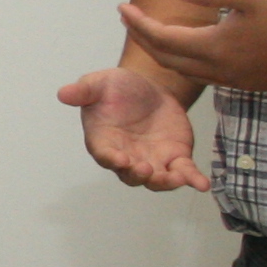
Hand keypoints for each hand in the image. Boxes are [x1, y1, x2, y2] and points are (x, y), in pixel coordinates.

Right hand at [55, 66, 208, 191]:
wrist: (149, 90)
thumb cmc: (118, 88)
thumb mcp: (101, 82)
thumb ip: (85, 89)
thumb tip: (64, 93)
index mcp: (104, 141)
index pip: (104, 155)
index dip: (112, 159)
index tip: (121, 159)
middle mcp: (126, 157)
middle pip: (130, 175)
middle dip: (138, 175)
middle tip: (145, 168)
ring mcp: (152, 160)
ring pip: (157, 180)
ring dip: (165, 182)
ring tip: (177, 178)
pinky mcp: (175, 158)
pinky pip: (183, 172)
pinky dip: (192, 179)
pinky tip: (202, 184)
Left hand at [118, 0, 266, 92]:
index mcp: (217, 48)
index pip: (163, 40)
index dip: (138, 24)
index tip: (122, 7)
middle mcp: (223, 71)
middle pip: (170, 60)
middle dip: (144, 39)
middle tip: (129, 18)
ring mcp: (239, 80)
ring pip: (189, 71)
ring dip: (166, 52)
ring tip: (152, 31)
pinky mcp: (253, 82)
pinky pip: (209, 76)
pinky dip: (190, 62)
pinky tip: (191, 48)